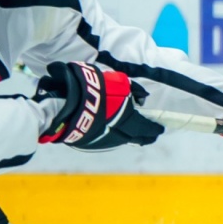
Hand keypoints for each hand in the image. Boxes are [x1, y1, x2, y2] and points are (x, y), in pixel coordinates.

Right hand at [37, 61, 163, 150]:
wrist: (62, 101)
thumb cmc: (90, 88)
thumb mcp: (115, 82)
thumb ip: (128, 89)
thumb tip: (141, 95)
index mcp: (125, 119)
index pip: (144, 127)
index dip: (153, 129)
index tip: (159, 130)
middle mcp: (115, 133)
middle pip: (134, 138)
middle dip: (144, 137)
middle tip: (150, 137)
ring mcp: (99, 139)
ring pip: (118, 141)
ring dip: (127, 138)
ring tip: (133, 136)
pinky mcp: (85, 141)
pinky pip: (102, 140)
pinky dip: (110, 138)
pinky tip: (111, 135)